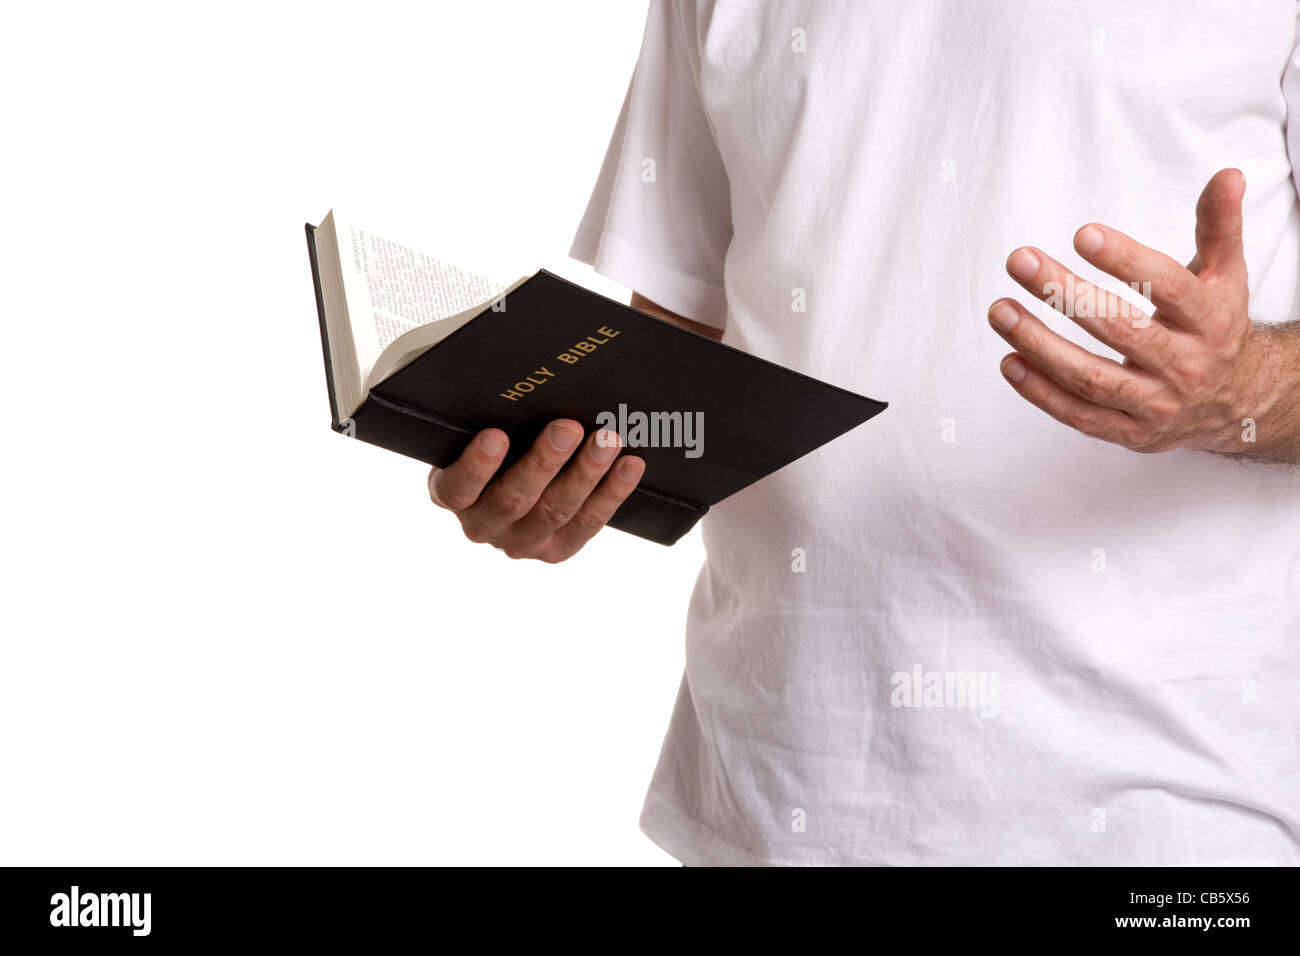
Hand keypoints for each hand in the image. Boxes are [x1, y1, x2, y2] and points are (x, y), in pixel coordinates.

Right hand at [427, 420, 644, 561]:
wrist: (512, 479)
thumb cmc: (498, 441)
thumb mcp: (483, 430)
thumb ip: (496, 417)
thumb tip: (538, 385)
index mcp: (451, 494)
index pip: (457, 487)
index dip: (476, 465)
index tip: (496, 435)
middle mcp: (482, 525)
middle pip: (513, 498)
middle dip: (544, 461)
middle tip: (568, 427)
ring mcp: (520, 542)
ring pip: (555, 511)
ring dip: (585, 473)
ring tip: (607, 440)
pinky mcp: (556, 550)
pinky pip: (587, 523)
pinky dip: (612, 492)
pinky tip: (629, 466)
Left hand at [988, 168, 1294, 456]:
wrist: (1236, 401)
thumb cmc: (1216, 326)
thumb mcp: (1225, 275)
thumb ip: (1218, 226)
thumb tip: (1228, 175)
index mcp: (1211, 320)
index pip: (1167, 287)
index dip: (1126, 260)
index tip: (1082, 234)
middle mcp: (1185, 365)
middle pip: (1120, 331)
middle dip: (1065, 295)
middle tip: (1020, 261)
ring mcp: (1156, 404)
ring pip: (1091, 378)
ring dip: (1039, 345)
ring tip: (999, 310)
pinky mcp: (1129, 433)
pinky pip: (1078, 415)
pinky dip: (1040, 392)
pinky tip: (1009, 360)